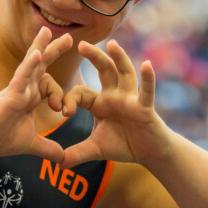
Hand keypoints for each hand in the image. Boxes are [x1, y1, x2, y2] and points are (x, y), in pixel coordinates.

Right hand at [0, 27, 72, 162]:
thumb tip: (62, 160)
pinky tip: (38, 53)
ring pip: (32, 64)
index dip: (60, 95)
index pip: (48, 85)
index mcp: (29, 98)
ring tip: (49, 31)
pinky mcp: (11, 94)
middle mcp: (24, 90)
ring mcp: (17, 89)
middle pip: (42, 66)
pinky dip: (30, 65)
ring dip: (41, 47)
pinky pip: (22, 77)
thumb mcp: (29, 144)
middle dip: (55, 51)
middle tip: (69, 38)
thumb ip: (46, 148)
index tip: (63, 111)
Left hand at [60, 39, 171, 168]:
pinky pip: (146, 91)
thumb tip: (58, 163)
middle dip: (94, 56)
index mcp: (100, 102)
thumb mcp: (96, 149)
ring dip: (119, 58)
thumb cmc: (124, 145)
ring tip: (112, 44)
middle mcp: (115, 95)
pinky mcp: (145, 107)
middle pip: (103, 70)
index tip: (63, 112)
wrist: (149, 153)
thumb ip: (77, 153)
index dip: (70, 100)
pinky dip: (147, 78)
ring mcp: (131, 98)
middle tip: (80, 44)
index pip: (81, 93)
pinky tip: (146, 64)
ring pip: (124, 74)